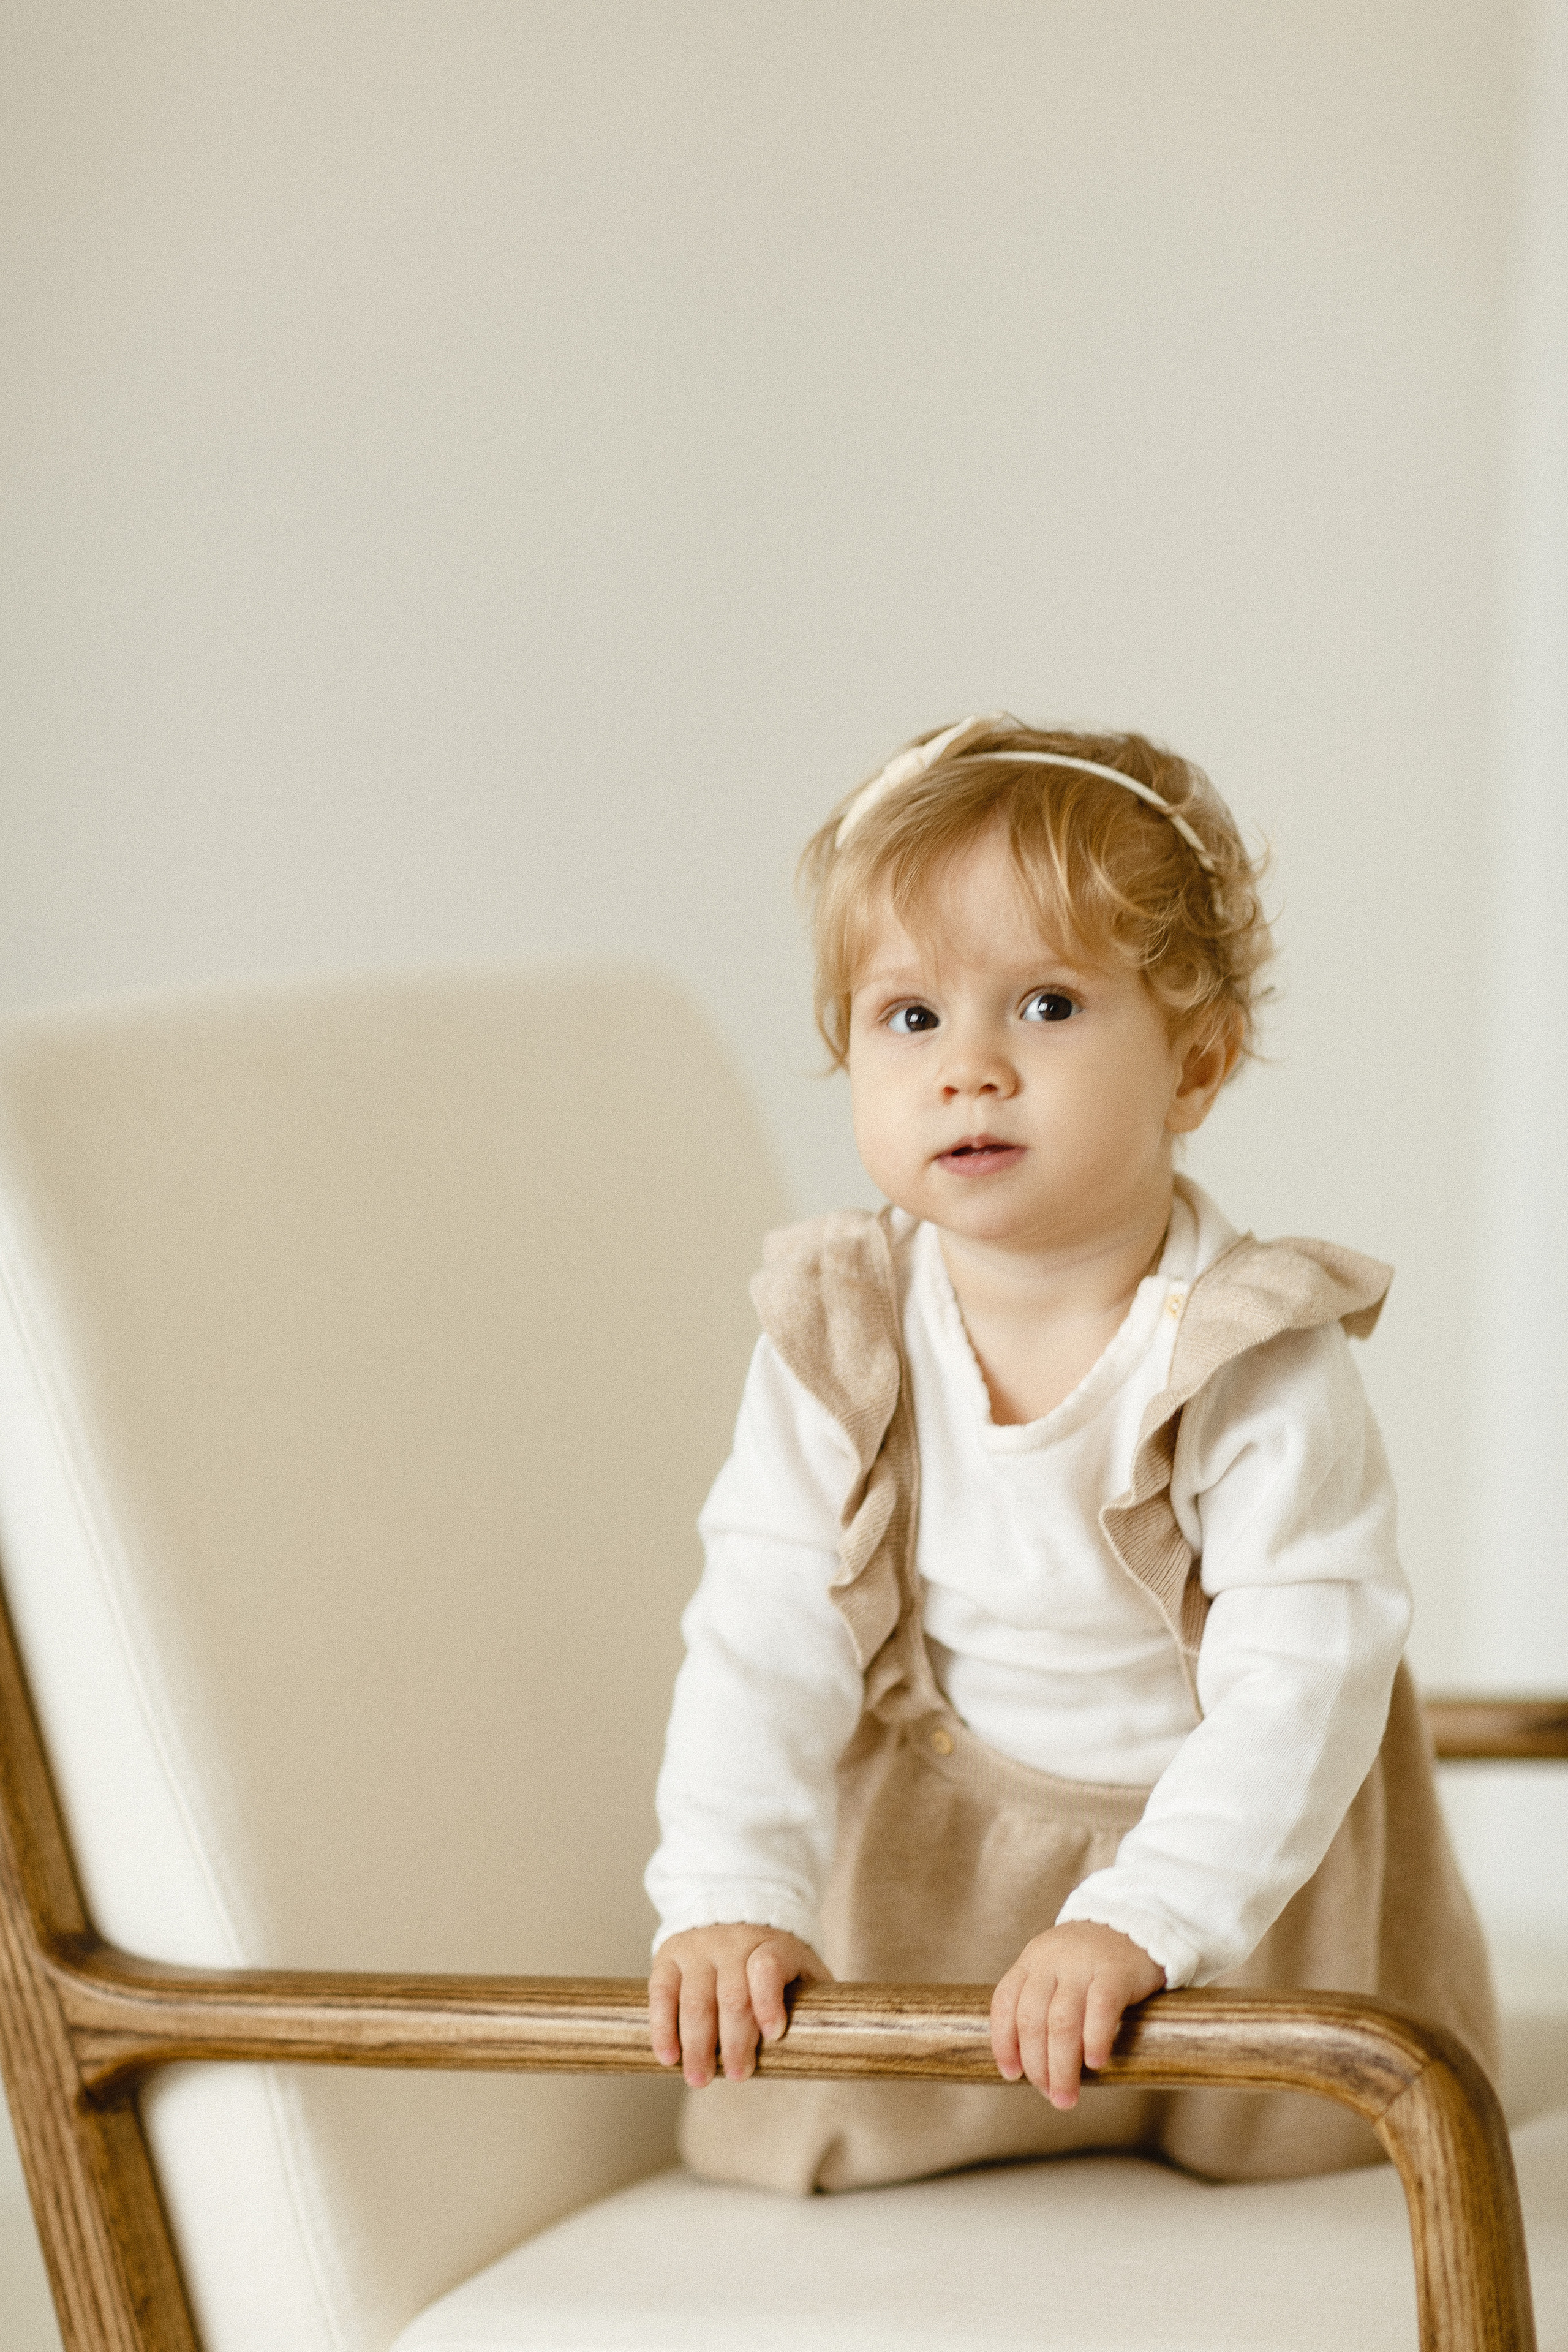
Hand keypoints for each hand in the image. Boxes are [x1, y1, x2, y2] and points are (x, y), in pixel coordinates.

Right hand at [649, 1923, 831, 2086]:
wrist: (734, 1910)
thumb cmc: (774, 1958)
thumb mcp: (803, 1968)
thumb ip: (814, 2001)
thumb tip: (836, 2047)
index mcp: (772, 1944)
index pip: (769, 1967)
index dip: (769, 2001)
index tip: (774, 2034)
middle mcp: (733, 1941)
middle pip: (732, 1995)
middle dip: (734, 2042)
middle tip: (738, 2076)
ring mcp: (698, 1947)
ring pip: (695, 1999)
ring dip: (696, 2045)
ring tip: (700, 2079)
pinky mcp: (669, 1954)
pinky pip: (661, 1992)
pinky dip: (663, 2027)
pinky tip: (668, 2056)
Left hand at [991, 1921, 1164, 2108]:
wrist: (1138, 1921)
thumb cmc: (1093, 1960)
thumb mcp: (1057, 1970)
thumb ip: (1043, 2004)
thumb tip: (1037, 2066)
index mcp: (1032, 1961)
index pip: (1005, 2003)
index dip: (1003, 2042)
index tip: (1011, 2075)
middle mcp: (1052, 1960)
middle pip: (1032, 2020)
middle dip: (1037, 2066)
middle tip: (1051, 2096)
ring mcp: (1083, 1964)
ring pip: (1062, 2021)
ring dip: (1062, 2066)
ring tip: (1068, 2096)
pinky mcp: (1116, 1971)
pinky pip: (1101, 2010)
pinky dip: (1094, 2040)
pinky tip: (1096, 2064)